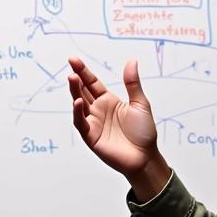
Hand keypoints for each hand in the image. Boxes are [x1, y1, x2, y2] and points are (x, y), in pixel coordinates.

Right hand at [68, 57, 169, 198]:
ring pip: (79, 105)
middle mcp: (98, 110)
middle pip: (83, 91)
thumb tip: (131, 61)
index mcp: (109, 101)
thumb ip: (132, 83)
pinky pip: (81, 123)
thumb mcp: (140, 103)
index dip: (83, 71)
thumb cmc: (144, 132)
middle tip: (71, 67)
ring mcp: (93, 123)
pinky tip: (78, 102)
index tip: (73, 60)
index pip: (92, 83)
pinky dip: (77, 113)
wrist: (145, 157)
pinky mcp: (90, 137)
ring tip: (72, 79)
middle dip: (76, 79)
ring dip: (74, 92)